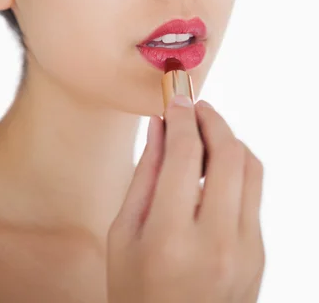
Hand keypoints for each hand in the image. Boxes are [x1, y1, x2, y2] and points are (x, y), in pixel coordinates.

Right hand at [107, 96, 264, 302]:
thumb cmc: (137, 292)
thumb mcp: (124, 234)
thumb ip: (145, 174)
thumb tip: (160, 125)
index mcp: (170, 240)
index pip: (186, 156)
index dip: (182, 117)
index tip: (175, 98)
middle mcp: (217, 243)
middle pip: (230, 154)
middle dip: (212, 119)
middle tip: (194, 107)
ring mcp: (246, 251)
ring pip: (251, 168)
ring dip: (228, 140)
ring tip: (203, 135)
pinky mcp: (259, 253)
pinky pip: (253, 193)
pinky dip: (235, 169)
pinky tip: (211, 169)